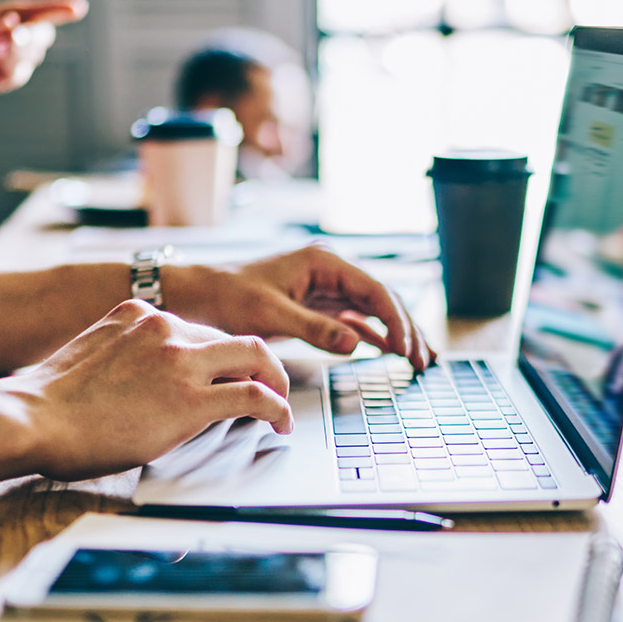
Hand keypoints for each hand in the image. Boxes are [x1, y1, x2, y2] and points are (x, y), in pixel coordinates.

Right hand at [12, 300, 291, 481]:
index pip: (198, 330)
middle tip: (270, 385)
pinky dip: (276, 408)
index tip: (228, 374)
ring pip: (254, 357)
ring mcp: (180, 360)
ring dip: (276, 382)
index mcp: (139, 316)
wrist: (32, 418)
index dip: (219, 357)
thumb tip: (146, 385)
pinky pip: (252, 397)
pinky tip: (280, 423)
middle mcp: (165, 328)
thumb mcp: (93, 359)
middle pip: (233, 338)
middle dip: (258, 364)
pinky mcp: (191, 398)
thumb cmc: (49, 404)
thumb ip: (127, 358)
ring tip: (282, 407)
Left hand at [161, 244, 438, 371]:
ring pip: (373, 311)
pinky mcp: (317, 306)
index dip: (396, 319)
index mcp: (322, 262)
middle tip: (424, 360)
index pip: (374, 289)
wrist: (198, 297)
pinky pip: (355, 320)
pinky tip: (392, 352)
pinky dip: (375, 336)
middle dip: (407, 328)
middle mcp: (329, 271)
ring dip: (397, 334)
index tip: (406, 347)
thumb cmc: (228, 297)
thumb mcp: (271, 314)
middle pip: (381, 299)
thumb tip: (355, 343)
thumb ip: (315, 328)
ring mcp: (325, 288)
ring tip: (420, 360)